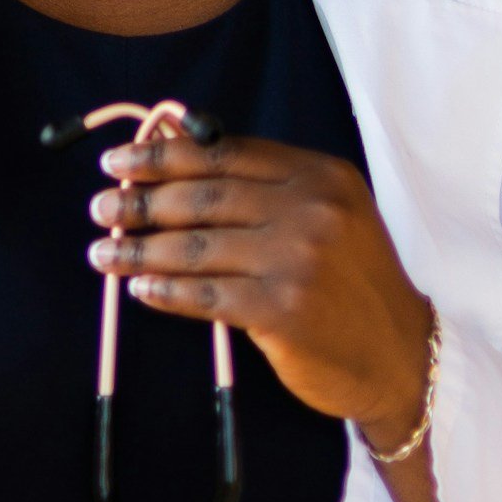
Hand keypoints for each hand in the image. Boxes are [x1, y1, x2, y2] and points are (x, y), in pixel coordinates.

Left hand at [86, 137, 437, 492]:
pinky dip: (166, 291)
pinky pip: (206, 296)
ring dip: (139, 249)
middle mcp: (312, 210)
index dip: (164, 156)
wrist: (400, 355)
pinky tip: (138, 288)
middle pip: (204, 196)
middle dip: (141, 201)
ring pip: (197, 247)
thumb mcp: (329, 214)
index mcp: (320, 175)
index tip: (120, 161)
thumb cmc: (354, 283)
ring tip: (102, 252)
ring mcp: (298, 260)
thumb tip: (177, 146)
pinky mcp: (283, 310)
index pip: (225, 154)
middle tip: (101, 208)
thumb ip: (265, 184)